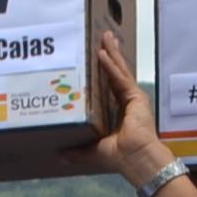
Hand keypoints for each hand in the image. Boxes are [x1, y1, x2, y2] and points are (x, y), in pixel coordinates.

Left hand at [66, 30, 170, 185]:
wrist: (137, 160)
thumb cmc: (121, 157)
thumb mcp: (93, 151)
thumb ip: (77, 151)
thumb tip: (59, 155)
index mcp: (120, 112)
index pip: (110, 86)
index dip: (104, 71)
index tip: (98, 57)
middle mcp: (128, 102)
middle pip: (116, 73)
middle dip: (109, 55)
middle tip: (102, 38)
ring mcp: (134, 98)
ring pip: (119, 70)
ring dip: (111, 53)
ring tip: (105, 37)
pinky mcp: (136, 97)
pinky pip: (120, 78)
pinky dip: (111, 66)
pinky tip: (103, 53)